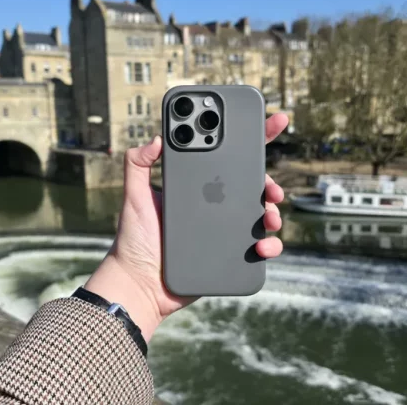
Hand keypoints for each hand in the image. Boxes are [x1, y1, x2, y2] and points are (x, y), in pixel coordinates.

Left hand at [85, 113, 288, 341]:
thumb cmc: (134, 240)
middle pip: (252, 186)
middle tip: (270, 187)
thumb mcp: (133, 196)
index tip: (272, 122)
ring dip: (273, 212)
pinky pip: (260, 248)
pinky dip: (269, 244)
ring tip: (268, 215)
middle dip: (269, 181)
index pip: (226, 157)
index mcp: (197, 187)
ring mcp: (226, 231)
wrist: (140, 284)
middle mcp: (215, 206)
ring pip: (261, 215)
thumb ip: (137, 164)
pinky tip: (262, 245)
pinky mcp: (232, 256)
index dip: (251, 139)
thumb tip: (157, 137)